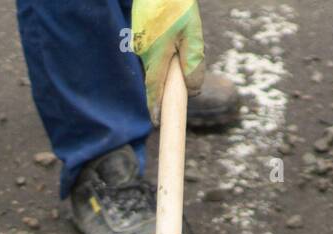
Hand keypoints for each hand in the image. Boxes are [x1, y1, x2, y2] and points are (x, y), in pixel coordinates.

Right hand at [132, 0, 204, 124]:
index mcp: (155, 55)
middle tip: (185, 49)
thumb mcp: (193, 34)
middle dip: (172, 74)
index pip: (154, 89)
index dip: (156, 107)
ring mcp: (139, 42)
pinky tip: (172, 28)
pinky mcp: (139, 34)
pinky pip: (154, 49)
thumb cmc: (176, 6)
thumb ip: (193, 64)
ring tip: (180, 31)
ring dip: (171, 56)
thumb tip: (193, 89)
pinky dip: (165, 46)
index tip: (157, 123)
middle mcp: (143, 52)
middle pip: (159, 75)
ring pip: (158, 61)